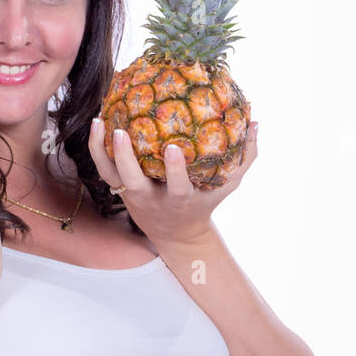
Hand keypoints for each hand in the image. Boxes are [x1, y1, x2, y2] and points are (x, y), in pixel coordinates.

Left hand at [88, 117, 258, 246]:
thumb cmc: (204, 203)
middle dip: (126, 158)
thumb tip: (256, 122)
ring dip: (103, 150)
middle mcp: (153, 198)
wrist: (175, 234)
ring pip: (111, 175)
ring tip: (101, 120)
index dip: (174, 169)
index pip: (177, 186)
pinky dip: (98, 148)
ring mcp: (133, 194)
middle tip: (121, 132)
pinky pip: (104, 169)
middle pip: (134, 181)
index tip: (172, 148)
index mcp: (180, 199)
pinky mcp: (120, 189)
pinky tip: (98, 122)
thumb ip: (245, 157)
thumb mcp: (227, 185)